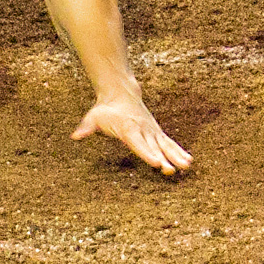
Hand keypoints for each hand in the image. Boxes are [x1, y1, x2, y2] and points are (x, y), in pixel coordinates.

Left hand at [72, 94, 192, 176]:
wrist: (121, 93)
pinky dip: (179, 152)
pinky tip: (188, 162)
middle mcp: (143, 130)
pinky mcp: (157, 133)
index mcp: (128, 128)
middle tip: (170, 170)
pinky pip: (169, 143)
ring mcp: (152, 131)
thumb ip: (86, 128)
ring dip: (176, 156)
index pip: (138, 143)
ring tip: (187, 166)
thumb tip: (75, 136)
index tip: (156, 163)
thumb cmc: (105, 109)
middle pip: (154, 147)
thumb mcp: (93, 117)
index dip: (147, 153)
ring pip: (166, 145)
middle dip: (164, 159)